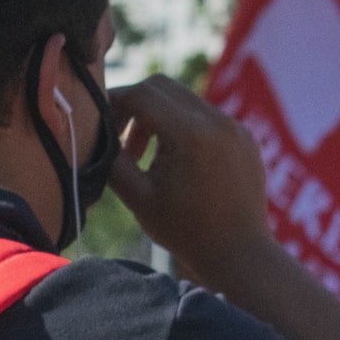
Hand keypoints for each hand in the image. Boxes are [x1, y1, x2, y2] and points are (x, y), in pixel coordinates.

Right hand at [104, 75, 274, 282]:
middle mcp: (216, 120)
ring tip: (147, 158)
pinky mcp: (244, 136)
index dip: (113, 103)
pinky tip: (177, 163)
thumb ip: (112, 162)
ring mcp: (234, 126)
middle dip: (134, 106)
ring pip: (184, 100)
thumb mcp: (138, 198)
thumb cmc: (185, 231)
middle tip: (121, 139)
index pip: (141, 94)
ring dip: (158, 118)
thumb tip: (94, 137)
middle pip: (162, 86)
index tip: (99, 123)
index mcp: (190, 134)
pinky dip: (183, 128)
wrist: (239, 253)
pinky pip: (206, 116)